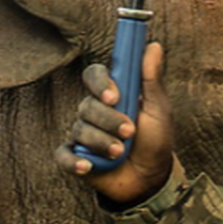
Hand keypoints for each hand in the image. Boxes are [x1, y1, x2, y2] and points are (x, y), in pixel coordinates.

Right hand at [54, 42, 174, 207]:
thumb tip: (153, 45)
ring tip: (122, 153)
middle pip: (87, 104)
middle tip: (130, 131)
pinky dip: (74, 160)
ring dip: (103, 142)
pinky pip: (63, 155)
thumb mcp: (158, 109)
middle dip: (108, 120)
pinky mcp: (76, 158)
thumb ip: (152, 79)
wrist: (151, 178)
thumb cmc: (156, 139)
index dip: (100, 83)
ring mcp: (83, 135)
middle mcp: (94, 111)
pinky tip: (88, 165)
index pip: (95, 76)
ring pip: (80, 130)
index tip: (114, 96)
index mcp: (112, 94)